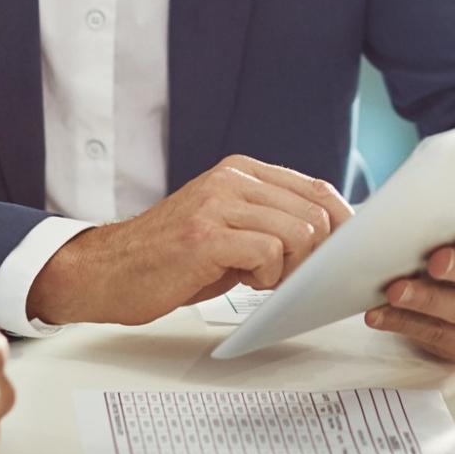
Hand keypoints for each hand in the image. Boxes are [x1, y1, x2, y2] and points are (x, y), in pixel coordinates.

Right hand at [26, 155, 352, 325]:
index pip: (317, 189)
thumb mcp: (227, 227)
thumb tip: (328, 237)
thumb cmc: (170, 258)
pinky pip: (269, 253)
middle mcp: (232, 179)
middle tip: (290, 278)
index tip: (346, 254)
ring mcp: (218, 204)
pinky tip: (244, 282)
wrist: (107, 272)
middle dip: (316, 255)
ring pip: (298, 232)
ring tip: (260, 279)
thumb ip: (270, 221)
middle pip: (315, 213)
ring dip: (289, 268)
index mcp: (241, 171)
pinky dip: (267, 277)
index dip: (342, 224)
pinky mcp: (206, 235)